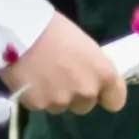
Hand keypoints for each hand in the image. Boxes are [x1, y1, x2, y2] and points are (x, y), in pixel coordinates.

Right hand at [0, 12, 128, 114]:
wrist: (23, 32)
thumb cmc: (58, 32)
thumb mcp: (88, 48)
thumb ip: (93, 69)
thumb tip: (92, 78)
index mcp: (104, 75)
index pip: (116, 101)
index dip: (106, 96)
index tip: (98, 91)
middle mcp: (86, 92)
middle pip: (85, 105)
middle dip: (75, 96)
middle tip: (62, 78)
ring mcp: (61, 100)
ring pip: (60, 106)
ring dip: (54, 96)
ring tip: (42, 76)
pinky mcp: (37, 104)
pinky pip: (39, 105)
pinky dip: (34, 96)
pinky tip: (28, 79)